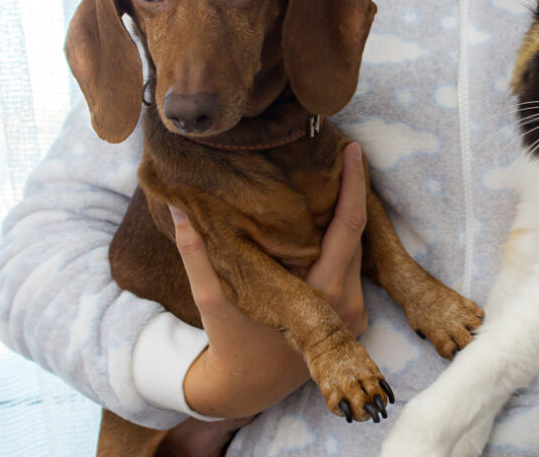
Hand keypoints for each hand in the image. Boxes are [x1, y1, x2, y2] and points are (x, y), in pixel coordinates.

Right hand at [175, 142, 369, 417]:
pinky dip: (345, 238)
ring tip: (337, 172)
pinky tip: (332, 211)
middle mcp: (349, 304)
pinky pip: (354, 265)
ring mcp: (356, 311)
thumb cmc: (230, 342)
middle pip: (359, 234)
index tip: (353, 151)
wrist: (248, 388)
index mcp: (323, 297)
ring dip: (349, 213)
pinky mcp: (355, 313)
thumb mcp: (211, 298)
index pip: (349, 229)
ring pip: (359, 249)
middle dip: (353, 190)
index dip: (353, 186)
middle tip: (342, 152)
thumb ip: (197, 254)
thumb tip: (179, 208)